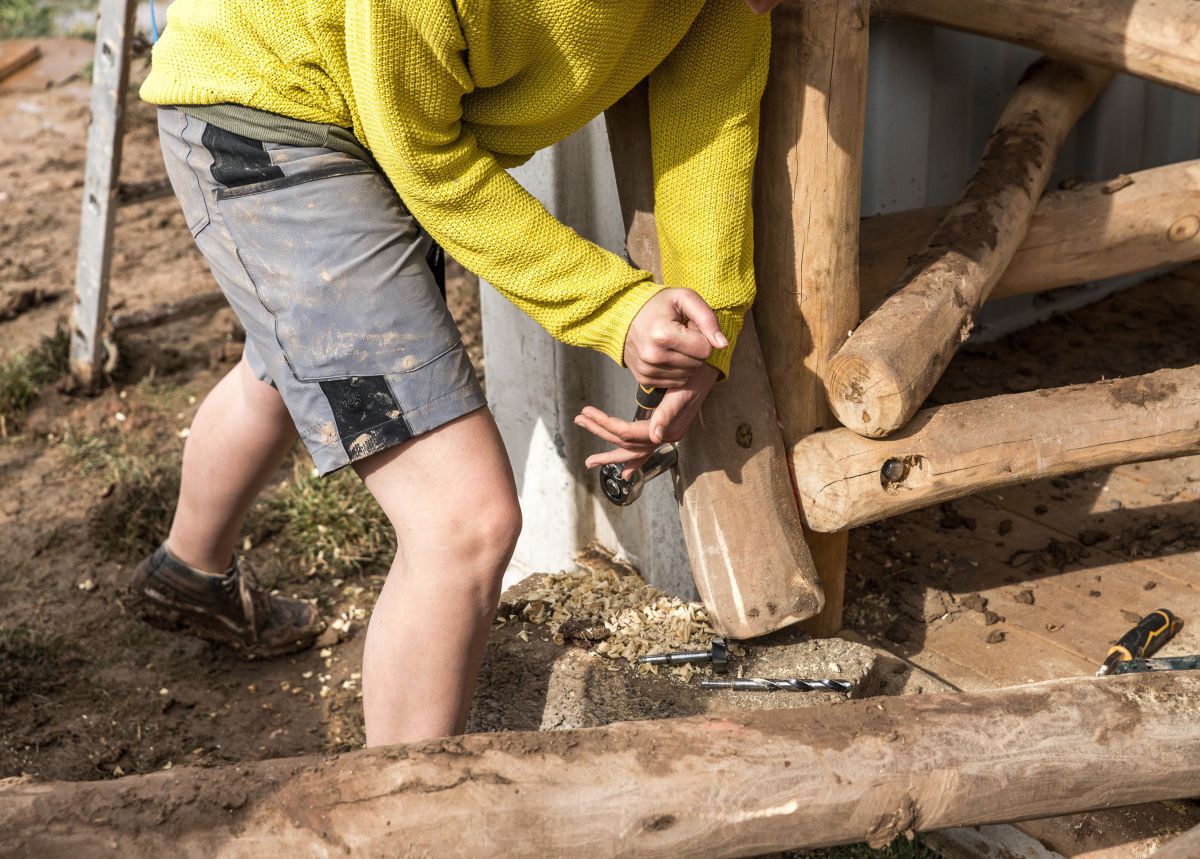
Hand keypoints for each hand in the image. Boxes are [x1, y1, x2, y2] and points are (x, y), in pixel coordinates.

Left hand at [575, 364, 719, 472]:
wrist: (709, 368)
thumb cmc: (696, 374)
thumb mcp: (681, 391)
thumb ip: (668, 413)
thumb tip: (655, 437)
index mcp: (668, 428)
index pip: (629, 433)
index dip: (605, 424)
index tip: (586, 412)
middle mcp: (666, 436)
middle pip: (626, 443)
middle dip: (600, 433)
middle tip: (578, 420)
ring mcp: (665, 436)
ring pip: (633, 450)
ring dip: (610, 454)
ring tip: (590, 461)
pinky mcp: (665, 431)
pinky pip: (645, 451)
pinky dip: (633, 461)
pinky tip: (622, 471)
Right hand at [623, 288, 727, 388]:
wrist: (625, 314)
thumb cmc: (659, 304)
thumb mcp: (685, 299)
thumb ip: (708, 318)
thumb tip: (723, 345)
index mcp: (663, 335)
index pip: (705, 349)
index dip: (702, 337)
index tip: (688, 326)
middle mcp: (653, 356)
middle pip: (697, 364)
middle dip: (695, 350)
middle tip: (681, 334)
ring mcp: (647, 370)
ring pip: (688, 375)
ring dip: (686, 361)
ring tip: (673, 343)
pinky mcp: (644, 379)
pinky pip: (676, 383)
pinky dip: (676, 370)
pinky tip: (666, 354)